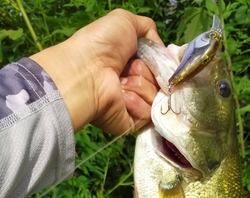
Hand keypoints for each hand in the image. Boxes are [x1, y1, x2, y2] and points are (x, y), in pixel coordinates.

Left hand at [30, 9, 162, 133]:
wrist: (86, 72)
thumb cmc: (102, 45)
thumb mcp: (126, 21)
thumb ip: (148, 29)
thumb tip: (163, 51)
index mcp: (132, 64)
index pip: (160, 67)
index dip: (158, 62)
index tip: (148, 58)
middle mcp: (133, 85)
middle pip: (160, 83)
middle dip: (147, 73)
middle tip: (129, 69)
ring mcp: (133, 106)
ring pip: (156, 98)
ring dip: (140, 86)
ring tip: (120, 83)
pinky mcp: (131, 123)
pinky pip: (148, 114)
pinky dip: (137, 103)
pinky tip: (121, 97)